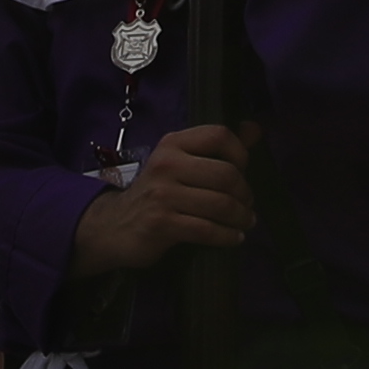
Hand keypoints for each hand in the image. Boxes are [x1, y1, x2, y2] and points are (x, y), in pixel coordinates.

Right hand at [69, 125, 256, 275]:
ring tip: (245, 223)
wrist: (113, 226)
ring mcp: (162, 194)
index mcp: (173, 144)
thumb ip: (216, 147)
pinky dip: (227, 236)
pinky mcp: (161, 223)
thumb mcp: (180, 163)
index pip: (219, 135)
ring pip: (220, 204)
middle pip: (226, 173)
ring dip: (241, 217)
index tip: (244, 171)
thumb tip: (255, 129)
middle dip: (245, 194)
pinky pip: (207, 229)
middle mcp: (167, 164)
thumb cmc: (156, 193)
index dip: (240, 154)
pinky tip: (233, 238)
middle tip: (247, 205)